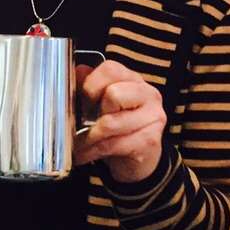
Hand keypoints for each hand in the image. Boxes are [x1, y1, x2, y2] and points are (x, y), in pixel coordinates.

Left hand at [73, 59, 165, 182]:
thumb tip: (77, 73)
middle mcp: (148, 94)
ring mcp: (153, 117)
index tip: (83, 102)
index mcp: (134, 79)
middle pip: (113, 94)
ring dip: (87, 137)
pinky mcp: (149, 140)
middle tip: (83, 122)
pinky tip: (85, 154)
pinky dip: (93, 151)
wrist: (137, 159)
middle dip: (91, 111)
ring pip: (110, 123)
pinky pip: (113, 144)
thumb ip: (90, 85)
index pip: (110, 70)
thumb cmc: (118, 128)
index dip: (90, 86)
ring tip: (78, 144)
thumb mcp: (102, 103)